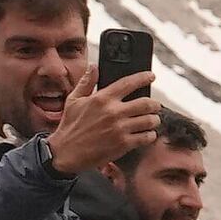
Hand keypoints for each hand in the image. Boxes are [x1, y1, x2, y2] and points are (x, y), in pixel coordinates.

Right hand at [46, 66, 163, 177]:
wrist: (66, 153)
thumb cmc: (69, 126)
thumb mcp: (74, 100)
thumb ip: (86, 82)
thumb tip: (94, 67)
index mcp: (102, 99)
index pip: (128, 83)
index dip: (143, 78)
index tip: (151, 76)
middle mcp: (113, 112)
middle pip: (146, 103)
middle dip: (154, 104)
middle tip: (154, 106)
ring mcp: (120, 129)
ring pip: (150, 120)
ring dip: (154, 120)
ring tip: (152, 120)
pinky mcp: (123, 144)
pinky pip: (146, 137)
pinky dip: (150, 135)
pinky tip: (146, 134)